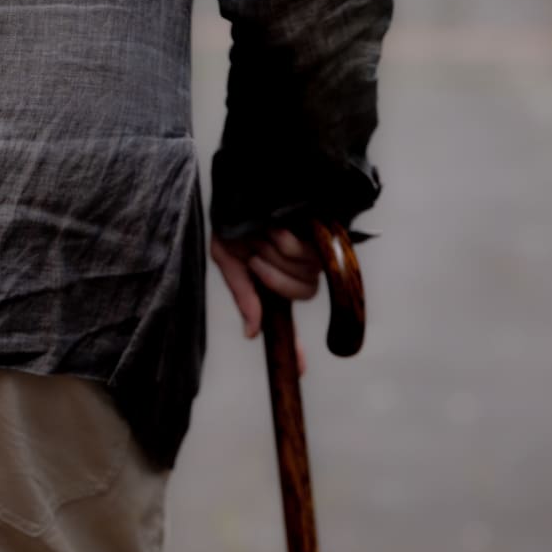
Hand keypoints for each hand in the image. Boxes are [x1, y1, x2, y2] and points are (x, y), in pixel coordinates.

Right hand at [210, 229, 320, 374]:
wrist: (244, 181)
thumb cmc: (233, 220)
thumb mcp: (227, 257)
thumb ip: (243, 294)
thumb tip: (252, 333)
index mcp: (276, 281)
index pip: (289, 320)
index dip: (295, 348)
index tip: (297, 370)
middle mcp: (299, 269)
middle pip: (302, 292)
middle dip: (275, 274)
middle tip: (257, 252)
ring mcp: (314, 251)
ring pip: (307, 273)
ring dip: (278, 255)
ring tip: (265, 232)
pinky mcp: (323, 231)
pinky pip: (311, 252)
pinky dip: (289, 242)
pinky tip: (277, 227)